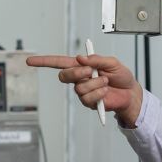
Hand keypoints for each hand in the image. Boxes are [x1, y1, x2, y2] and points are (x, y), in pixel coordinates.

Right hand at [26, 54, 143, 126]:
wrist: (131, 93)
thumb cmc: (121, 76)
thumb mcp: (112, 63)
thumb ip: (97, 59)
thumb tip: (81, 58)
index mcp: (82, 66)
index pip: (59, 63)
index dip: (44, 62)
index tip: (30, 61)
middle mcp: (80, 79)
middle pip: (64, 76)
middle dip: (76, 72)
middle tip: (91, 71)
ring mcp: (83, 92)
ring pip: (79, 88)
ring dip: (94, 83)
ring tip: (105, 82)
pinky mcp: (89, 102)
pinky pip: (87, 98)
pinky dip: (98, 93)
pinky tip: (105, 91)